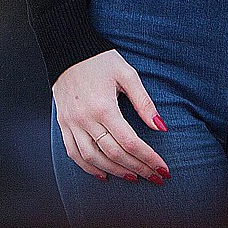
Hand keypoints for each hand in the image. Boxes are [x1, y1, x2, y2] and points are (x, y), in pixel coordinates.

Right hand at [53, 49, 168, 182]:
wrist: (68, 49)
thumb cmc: (100, 60)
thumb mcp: (127, 74)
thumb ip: (144, 102)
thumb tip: (161, 127)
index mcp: (104, 107)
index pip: (130, 142)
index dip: (149, 158)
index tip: (163, 169)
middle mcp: (85, 119)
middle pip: (114, 154)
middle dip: (138, 169)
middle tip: (155, 178)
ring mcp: (72, 123)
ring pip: (93, 158)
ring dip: (115, 172)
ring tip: (133, 177)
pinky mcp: (63, 123)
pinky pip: (73, 153)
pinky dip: (88, 167)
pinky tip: (103, 174)